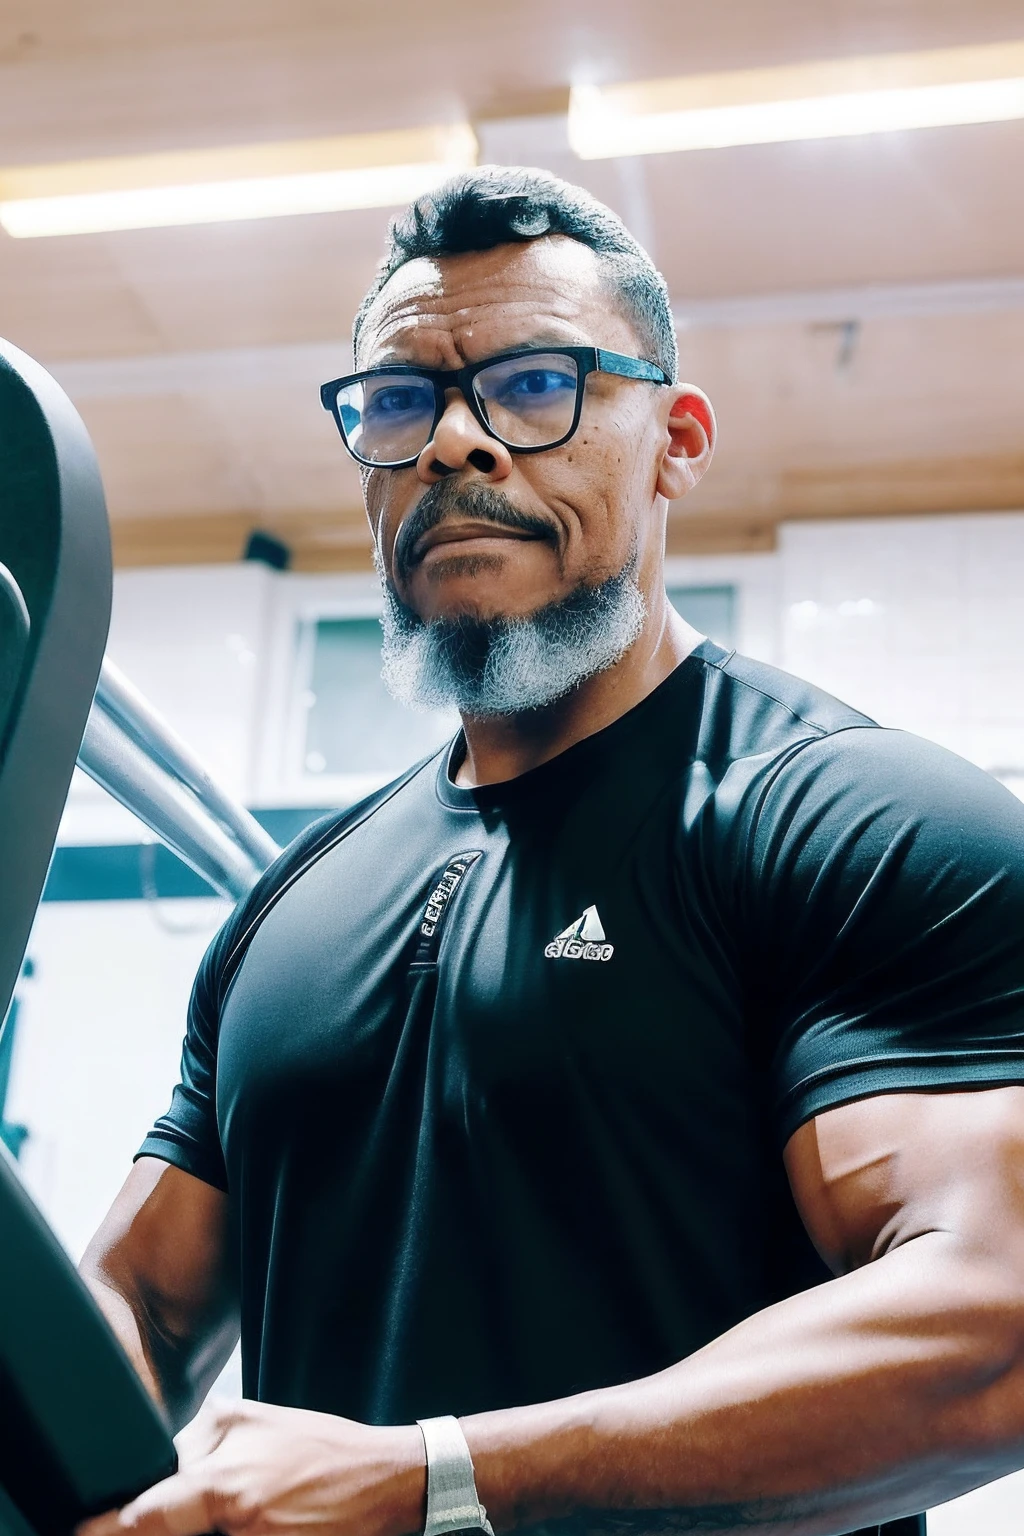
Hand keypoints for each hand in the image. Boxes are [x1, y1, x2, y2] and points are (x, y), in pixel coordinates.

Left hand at [76, 1399, 425, 1535]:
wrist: (384, 1481)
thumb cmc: (321, 1447)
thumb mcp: (256, 1419)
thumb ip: (202, 1440)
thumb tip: (162, 1465)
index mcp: (219, 1484)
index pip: (142, 1519)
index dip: (106, 1529)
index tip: (81, 1530)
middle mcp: (231, 1522)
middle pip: (166, 1535)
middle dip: (158, 1527)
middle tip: (171, 1512)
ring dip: (195, 1528)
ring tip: (240, 1505)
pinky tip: (250, 1521)